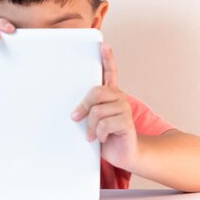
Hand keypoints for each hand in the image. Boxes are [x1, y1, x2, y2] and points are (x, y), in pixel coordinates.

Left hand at [70, 42, 138, 170]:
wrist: (123, 154)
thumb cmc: (106, 136)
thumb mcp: (93, 121)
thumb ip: (87, 111)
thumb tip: (72, 111)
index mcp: (110, 95)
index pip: (110, 72)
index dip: (107, 58)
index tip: (103, 45)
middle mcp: (119, 98)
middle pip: (96, 92)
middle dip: (83, 106)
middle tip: (76, 118)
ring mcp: (124, 108)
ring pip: (97, 111)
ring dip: (91, 127)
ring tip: (93, 135)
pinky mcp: (126, 122)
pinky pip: (104, 124)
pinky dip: (99, 134)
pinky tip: (103, 138)